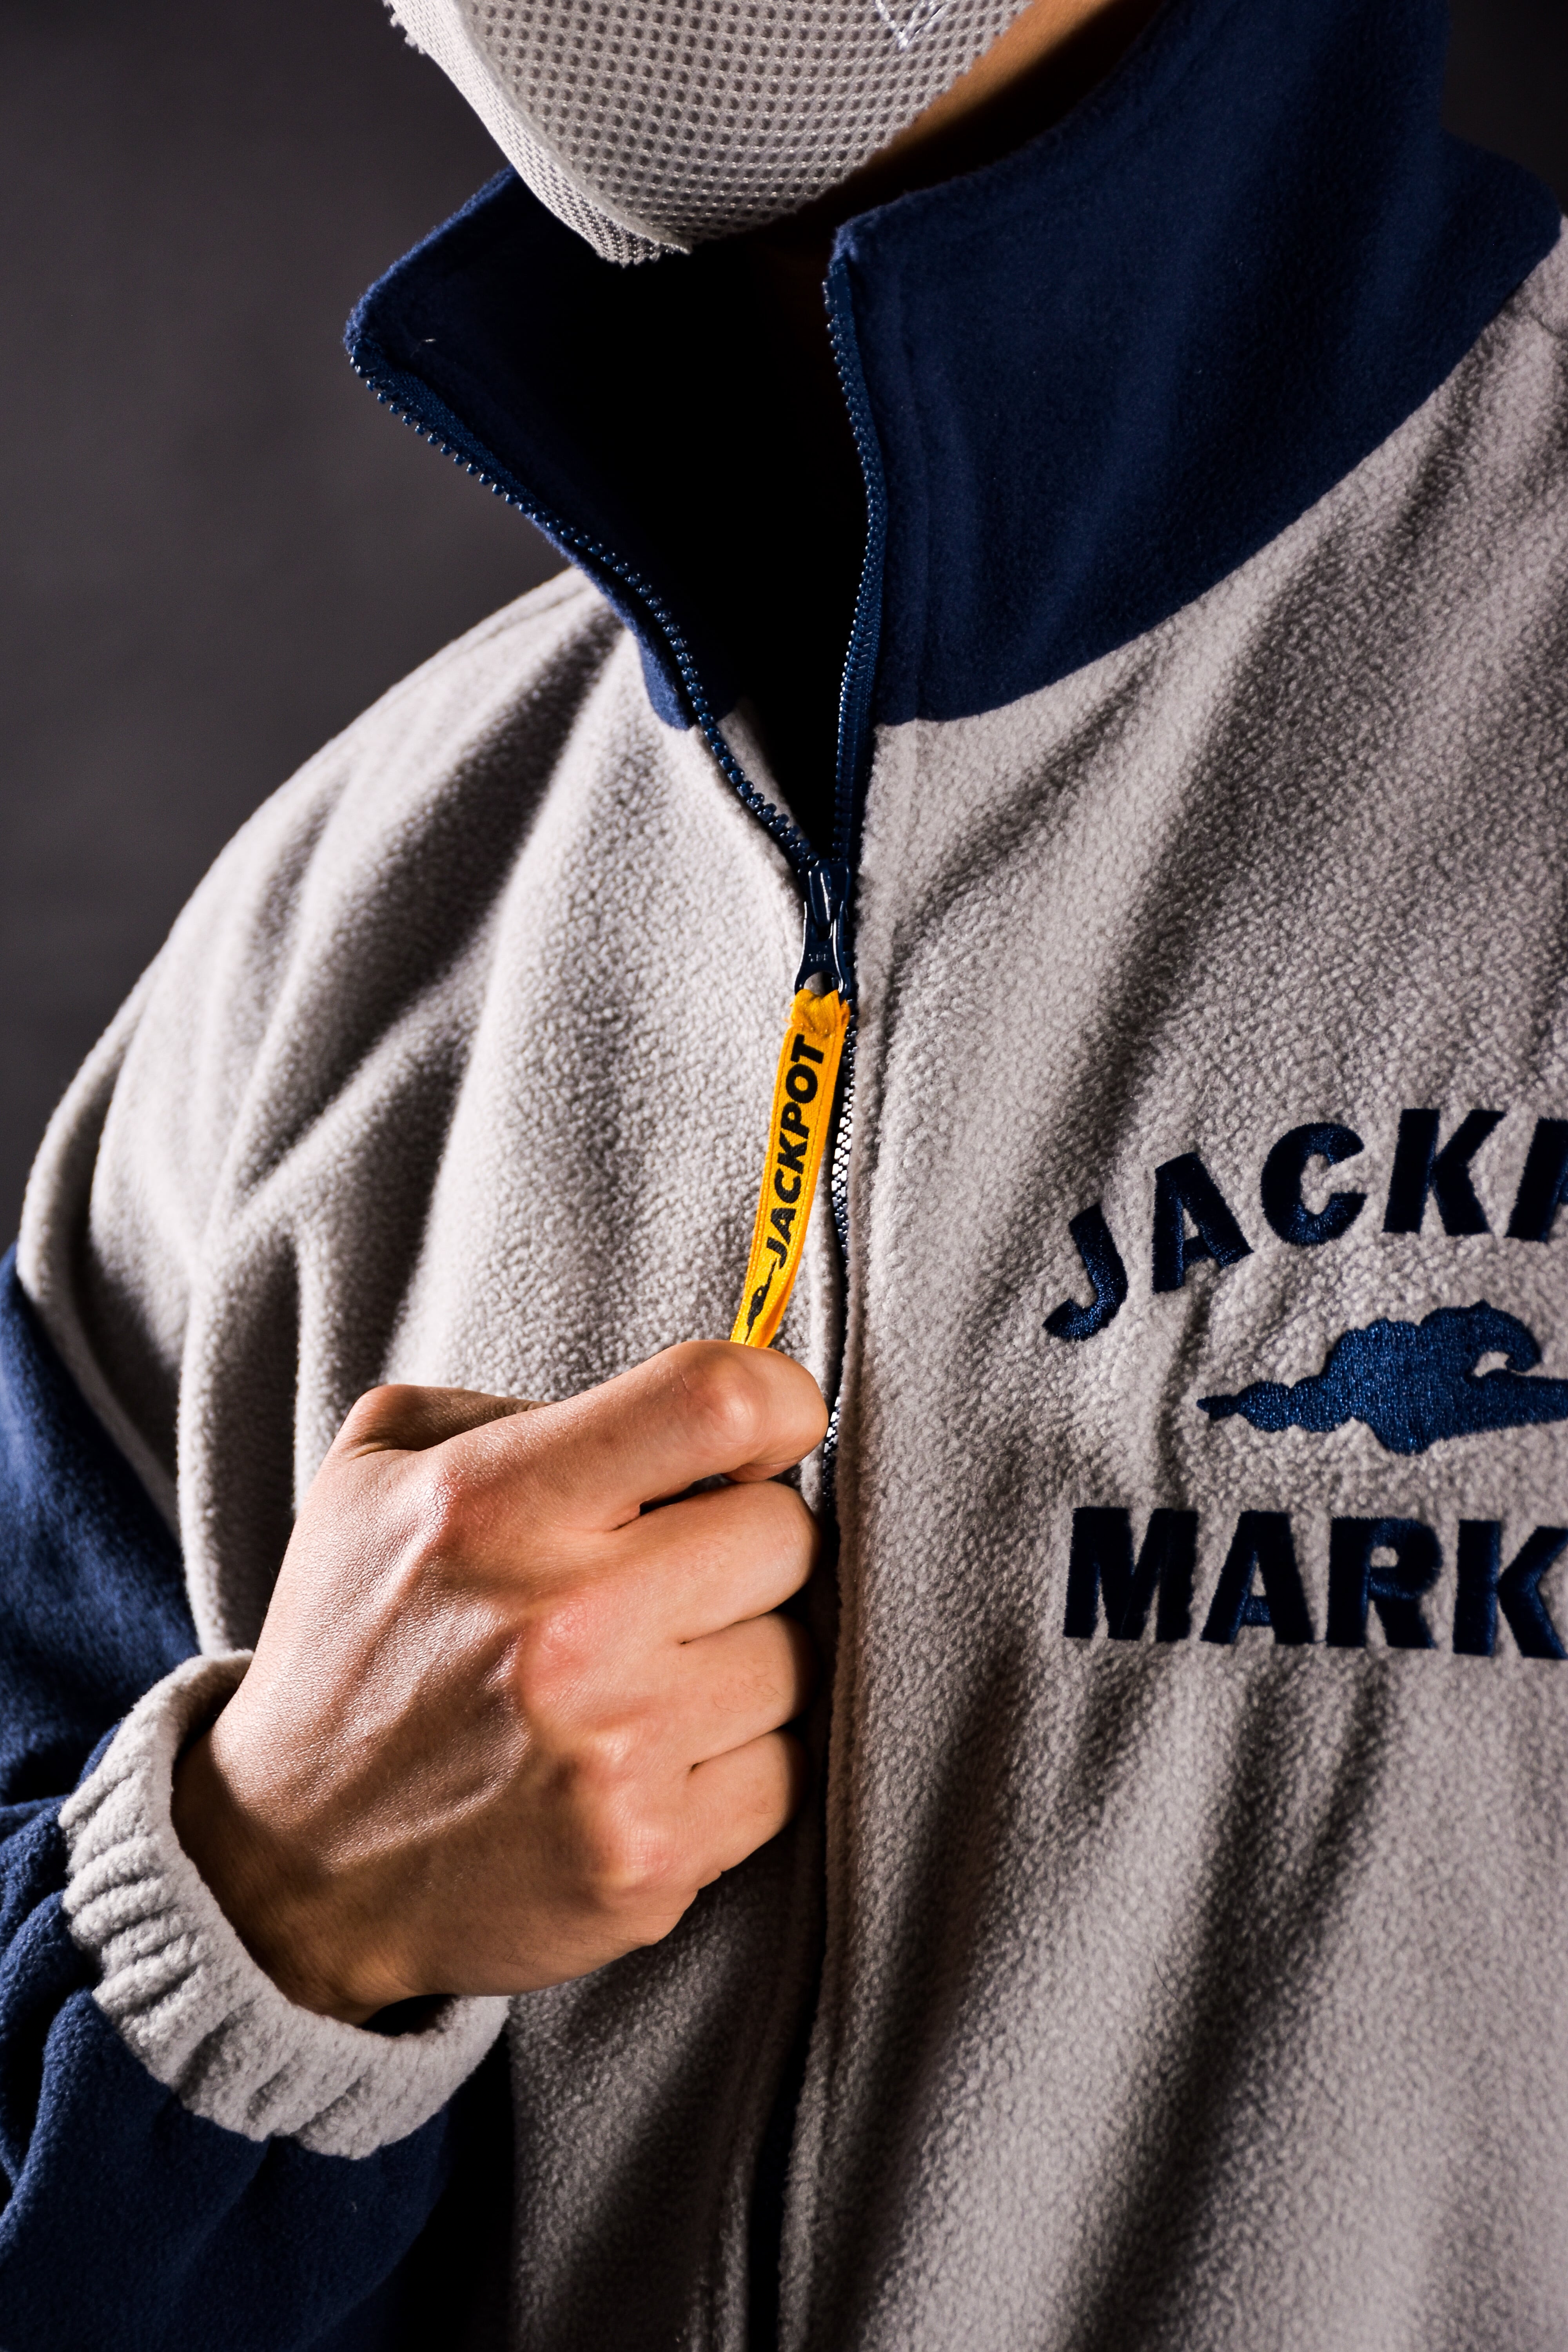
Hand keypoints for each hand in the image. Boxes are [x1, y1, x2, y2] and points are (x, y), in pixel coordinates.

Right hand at [170, 1342, 826, 2023]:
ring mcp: (614, 1752)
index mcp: (497, 1504)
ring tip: (644, 1677)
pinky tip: (649, 1760)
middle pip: (785, 1535)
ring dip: (741, 1659)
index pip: (718, 1402)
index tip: (763, 1432)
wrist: (291, 1868)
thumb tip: (679, 1419)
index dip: (778, 1400)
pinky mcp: (650, 1860)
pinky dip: (736, 1764)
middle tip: (667, 1577)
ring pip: (796, 1658)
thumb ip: (521, 1408)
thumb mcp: (381, 1472)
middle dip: (742, 1545)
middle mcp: (566, 1626)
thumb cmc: (355, 1647)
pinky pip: (784, 1772)